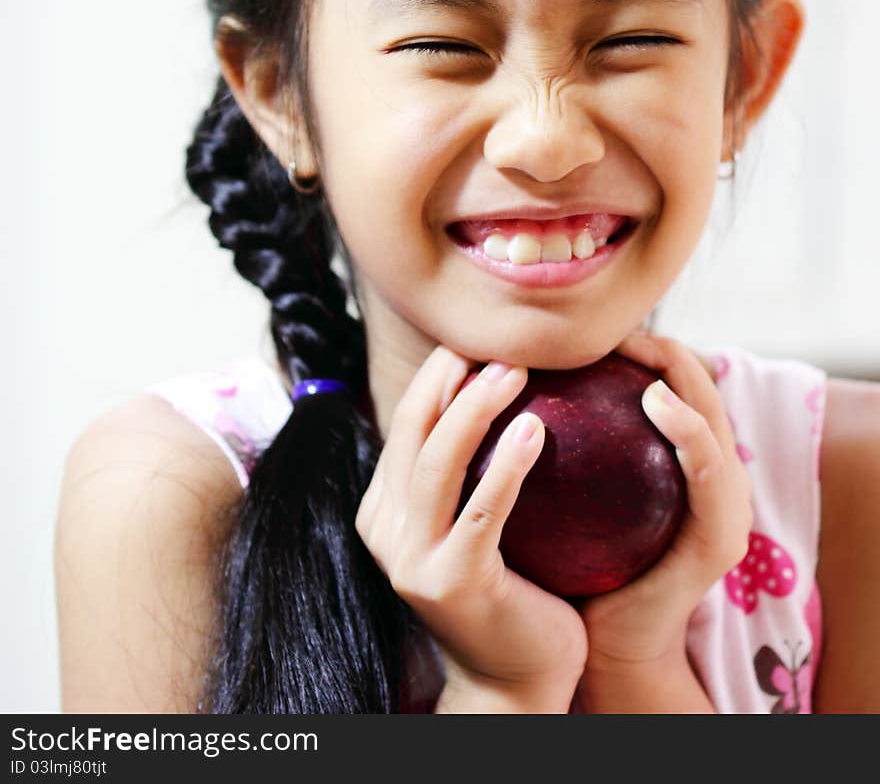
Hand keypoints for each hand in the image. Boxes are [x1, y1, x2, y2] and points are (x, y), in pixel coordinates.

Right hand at [355, 344, 587, 708]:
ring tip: (517, 372)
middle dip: (451, 378)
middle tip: (501, 346)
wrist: (518, 682)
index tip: (479, 339)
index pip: (406, 423)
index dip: (438, 375)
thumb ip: (473, 470)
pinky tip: (535, 430)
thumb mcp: (476, 523)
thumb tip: (511, 385)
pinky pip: (481, 509)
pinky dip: (506, 464)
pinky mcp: (451, 581)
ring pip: (437, 461)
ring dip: (476, 408)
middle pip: (413, 431)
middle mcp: (386, 530)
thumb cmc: (513, 591)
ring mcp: (412, 559)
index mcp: (385, 509)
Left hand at [576, 331, 751, 673]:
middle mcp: (716, 475)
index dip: (644, 343)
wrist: (598, 641)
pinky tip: (653, 398)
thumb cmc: (572, 561)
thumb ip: (564, 435)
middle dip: (663, 345)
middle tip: (613, 322)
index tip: (592, 325)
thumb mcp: (568, 484)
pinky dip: (688, 427)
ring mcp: (727, 504)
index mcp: (682, 460)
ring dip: (681, 371)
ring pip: (714, 415)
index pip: (674, 381)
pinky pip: (709, 468)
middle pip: (701, 385)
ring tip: (639, 343)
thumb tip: (513, 363)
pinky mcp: (722, 534)